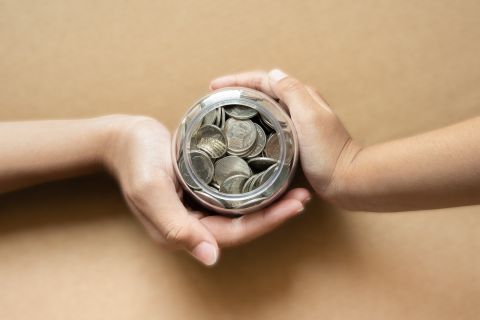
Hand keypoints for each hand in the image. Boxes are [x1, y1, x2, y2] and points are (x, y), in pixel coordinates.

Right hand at [102, 116, 310, 265]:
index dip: (267, 223)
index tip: (295, 205)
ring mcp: (199, 208)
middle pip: (243, 226)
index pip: (234, 234)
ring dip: (269, 202)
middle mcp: (195, 224)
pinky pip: (233, 197)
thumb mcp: (151, 191)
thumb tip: (210, 258)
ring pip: (241, 213)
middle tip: (303, 196)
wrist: (124, 139)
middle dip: (275, 214)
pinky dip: (254, 190)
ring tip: (295, 188)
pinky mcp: (201, 192)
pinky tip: (271, 179)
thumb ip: (175, 226)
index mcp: (183, 231)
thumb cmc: (136, 160)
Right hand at [210, 70, 361, 205]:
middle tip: (215, 99)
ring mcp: (297, 124)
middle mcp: (299, 107)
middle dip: (237, 90)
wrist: (347, 181)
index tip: (214, 86)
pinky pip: (269, 126)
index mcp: (301, 96)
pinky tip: (243, 135)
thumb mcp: (310, 116)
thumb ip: (293, 92)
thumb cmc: (330, 152)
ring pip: (265, 108)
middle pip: (262, 91)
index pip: (264, 80)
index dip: (237, 80)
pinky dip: (253, 124)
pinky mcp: (295, 141)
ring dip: (244, 106)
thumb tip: (273, 73)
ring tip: (223, 113)